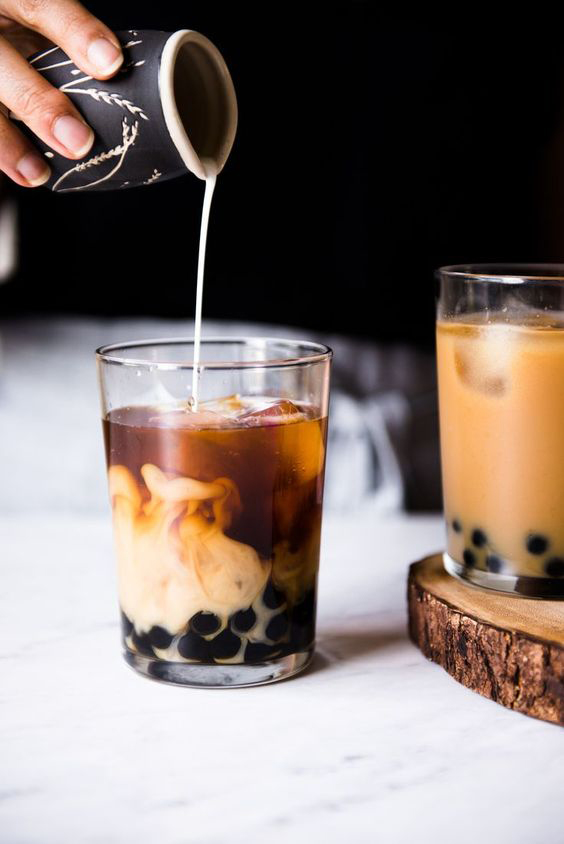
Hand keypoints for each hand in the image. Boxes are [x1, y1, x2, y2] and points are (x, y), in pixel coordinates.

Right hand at [0, 0, 122, 187]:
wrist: (0, 44)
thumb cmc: (29, 33)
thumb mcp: (47, 24)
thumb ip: (75, 45)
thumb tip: (132, 85)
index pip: (39, 4)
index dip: (75, 32)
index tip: (111, 63)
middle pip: (2, 61)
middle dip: (39, 104)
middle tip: (78, 142)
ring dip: (8, 142)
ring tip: (38, 173)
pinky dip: (0, 150)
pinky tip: (21, 174)